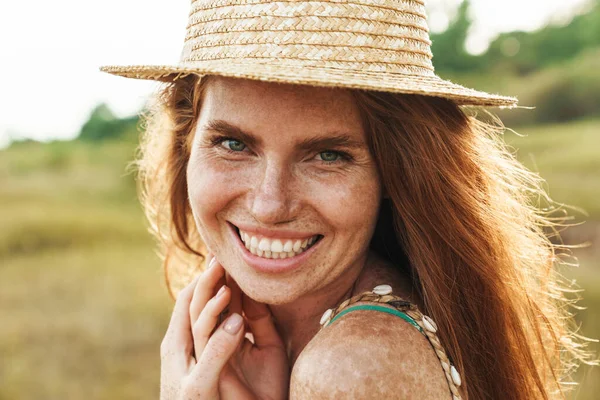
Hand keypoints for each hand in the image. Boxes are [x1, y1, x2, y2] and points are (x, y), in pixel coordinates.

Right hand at [159, 254, 289, 399]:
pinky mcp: (210, 370)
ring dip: (209, 294)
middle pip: (203, 306)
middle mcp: (212, 345)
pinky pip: (206, 339)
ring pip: (198, 319)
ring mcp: (208, 357)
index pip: (218, 303)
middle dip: (209, 280)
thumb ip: (259, 319)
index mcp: (224, 337)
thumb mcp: (268, 345)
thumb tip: (253, 289)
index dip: (221, 279)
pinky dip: (216, 319)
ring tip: (221, 271)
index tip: (228, 256)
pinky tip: (229, 301)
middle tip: (218, 254)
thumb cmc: (269, 386)